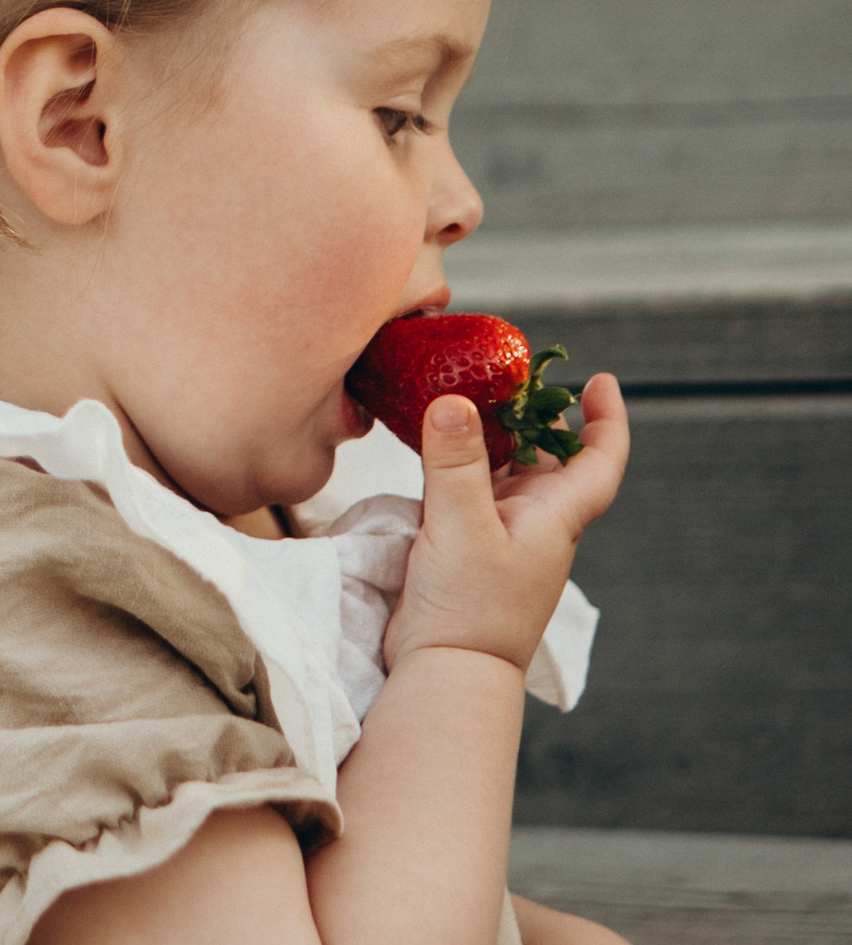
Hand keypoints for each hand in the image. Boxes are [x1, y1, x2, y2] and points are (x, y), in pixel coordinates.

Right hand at [386, 374, 628, 671]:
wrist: (447, 670)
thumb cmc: (470, 610)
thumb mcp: (461, 526)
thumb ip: (456, 463)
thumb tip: (454, 399)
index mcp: (554, 517)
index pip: (599, 461)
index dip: (607, 419)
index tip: (598, 380)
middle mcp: (535, 523)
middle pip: (549, 457)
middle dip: (537, 413)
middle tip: (512, 373)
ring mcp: (500, 535)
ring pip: (507, 470)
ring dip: (495, 433)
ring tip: (471, 394)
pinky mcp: (464, 545)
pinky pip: (471, 488)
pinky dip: (460, 459)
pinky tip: (437, 444)